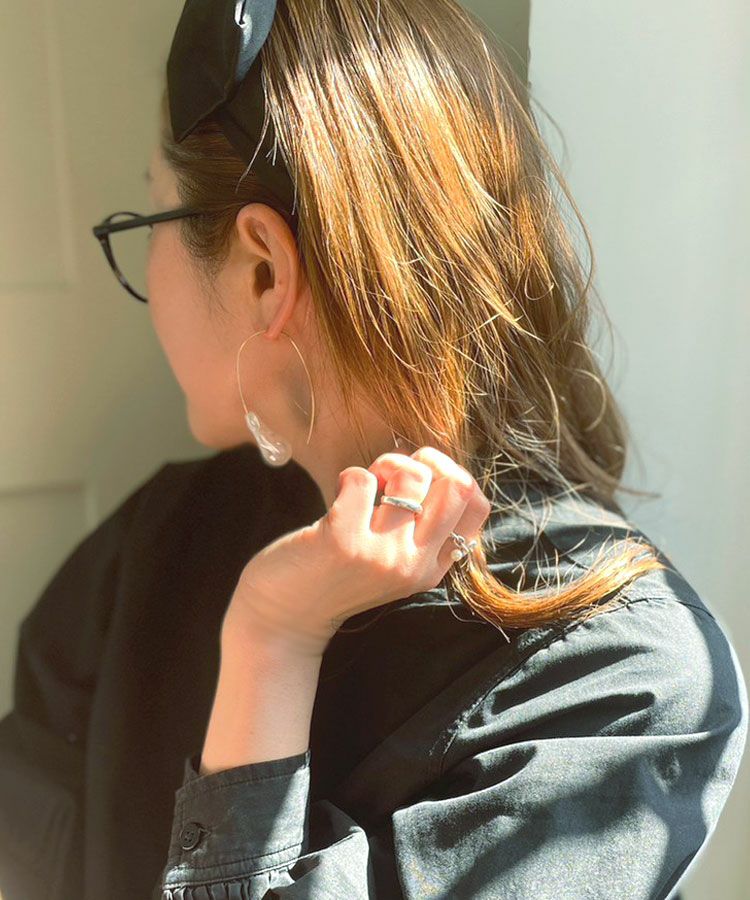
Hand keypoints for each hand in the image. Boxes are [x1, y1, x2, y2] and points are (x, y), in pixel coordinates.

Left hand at [223, 446, 491, 655]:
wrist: (283, 618)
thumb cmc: (335, 574)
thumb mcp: (392, 559)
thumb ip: (418, 526)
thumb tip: (430, 463)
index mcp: (432, 567)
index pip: (477, 505)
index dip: (451, 475)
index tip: (418, 481)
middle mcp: (414, 564)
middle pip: (457, 485)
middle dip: (425, 462)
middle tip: (391, 476)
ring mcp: (381, 555)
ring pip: (411, 476)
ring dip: (383, 466)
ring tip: (362, 489)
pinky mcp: (343, 542)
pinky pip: (361, 478)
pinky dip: (346, 477)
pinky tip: (334, 500)